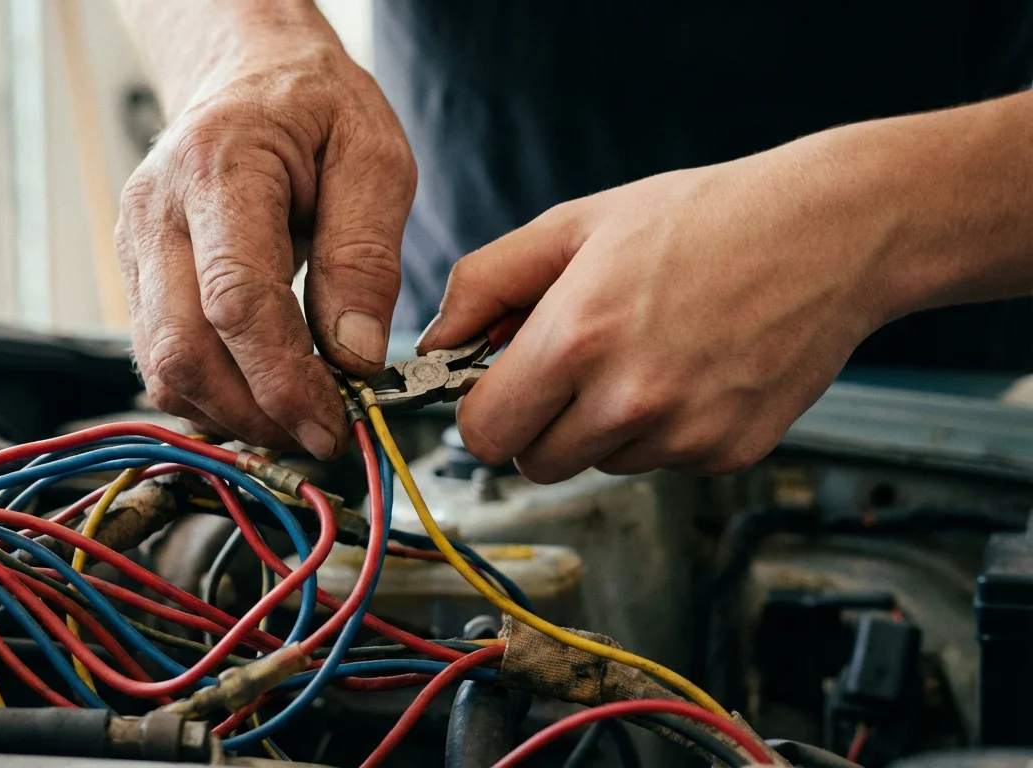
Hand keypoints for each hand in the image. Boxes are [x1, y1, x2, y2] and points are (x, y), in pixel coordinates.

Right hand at [117, 44, 415, 457]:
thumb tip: (354, 356)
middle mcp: (157, 211)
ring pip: (163, 367)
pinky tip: (263, 396)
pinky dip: (212, 394)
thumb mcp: (374, 158)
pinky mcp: (137, 275)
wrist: (251, 76)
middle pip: (184, 349)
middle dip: (255, 413)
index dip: (282, 378)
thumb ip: (365, 256)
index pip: (234, 299)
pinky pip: (162, 358)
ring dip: (232, 413)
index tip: (331, 422)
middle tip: (321, 436)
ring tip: (298, 421)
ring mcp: (136, 245)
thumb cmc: (316, 108)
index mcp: (219, 167)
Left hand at [418, 148, 896, 481]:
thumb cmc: (700, 219)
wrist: (828, 232)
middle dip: (538, 422)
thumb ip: (486, 284)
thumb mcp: (575, 225)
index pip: (484, 434)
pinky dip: (663, 430)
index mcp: (576, 340)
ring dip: (604, 426)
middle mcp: (628, 401)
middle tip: (574, 366)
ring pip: (599, 464)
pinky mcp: (728, 454)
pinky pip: (660, 463)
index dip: (485, 411)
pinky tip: (692, 370)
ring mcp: (683, 435)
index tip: (501, 386)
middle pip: (534, 463)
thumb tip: (435, 343)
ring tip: (648, 352)